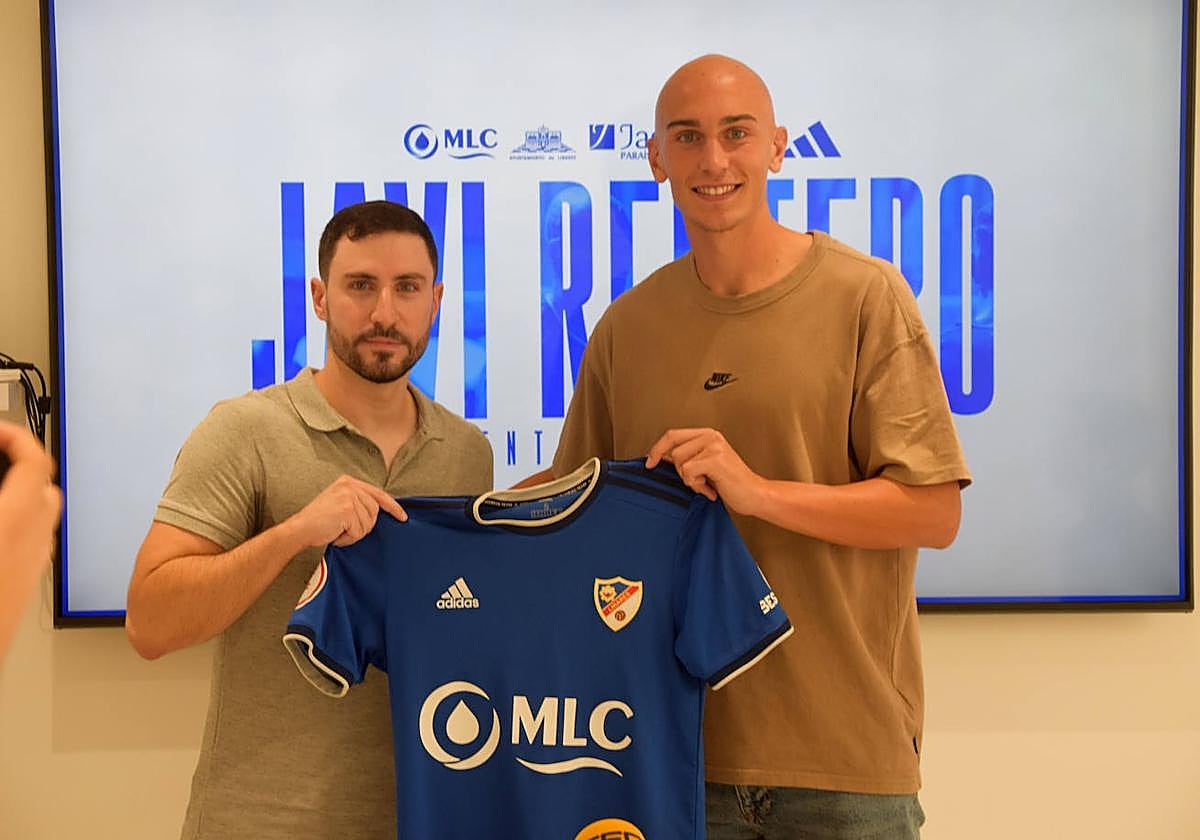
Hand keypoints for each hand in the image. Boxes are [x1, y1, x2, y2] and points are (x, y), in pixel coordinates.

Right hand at [0, 421, 61, 566]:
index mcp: (20, 515)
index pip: (36, 459)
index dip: (17, 436)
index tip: (0, 429)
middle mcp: (38, 532)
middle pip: (44, 483)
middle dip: (18, 463)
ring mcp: (38, 553)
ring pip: (43, 508)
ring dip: (21, 490)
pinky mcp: (32, 570)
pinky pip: (37, 531)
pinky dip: (22, 516)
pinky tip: (1, 522)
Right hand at [289, 475, 406, 547]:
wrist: (299, 529)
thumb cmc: (317, 521)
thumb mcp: (339, 503)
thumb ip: (358, 502)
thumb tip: (379, 512)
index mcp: (348, 482)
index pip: (378, 493)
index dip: (392, 507)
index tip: (402, 517)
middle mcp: (350, 486)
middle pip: (375, 511)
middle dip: (364, 525)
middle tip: (344, 529)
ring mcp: (349, 497)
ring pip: (368, 523)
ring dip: (354, 533)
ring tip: (337, 530)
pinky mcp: (347, 510)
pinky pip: (359, 531)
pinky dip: (348, 538)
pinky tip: (335, 534)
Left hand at [645, 428, 765, 514]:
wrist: (754, 494)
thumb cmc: (732, 483)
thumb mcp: (705, 466)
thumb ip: (687, 457)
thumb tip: (662, 456)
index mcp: (708, 435)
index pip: (673, 435)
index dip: (657, 448)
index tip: (650, 462)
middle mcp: (711, 436)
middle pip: (674, 450)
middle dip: (680, 471)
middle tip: (696, 480)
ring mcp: (714, 446)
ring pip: (680, 461)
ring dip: (690, 479)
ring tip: (707, 483)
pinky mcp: (715, 459)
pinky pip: (688, 472)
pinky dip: (696, 485)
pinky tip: (711, 488)